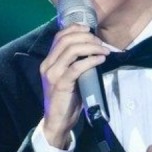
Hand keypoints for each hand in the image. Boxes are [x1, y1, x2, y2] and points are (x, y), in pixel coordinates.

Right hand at [39, 24, 108, 147]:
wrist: (57, 121)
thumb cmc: (67, 99)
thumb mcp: (70, 77)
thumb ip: (75, 63)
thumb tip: (94, 49)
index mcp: (48, 61)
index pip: (59, 36)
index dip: (75, 29)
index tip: (90, 30)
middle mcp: (47, 65)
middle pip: (66, 40)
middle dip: (86, 37)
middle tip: (100, 43)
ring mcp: (53, 74)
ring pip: (71, 50)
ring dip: (91, 47)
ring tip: (103, 51)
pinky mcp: (61, 84)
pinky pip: (76, 67)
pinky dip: (90, 60)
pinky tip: (100, 60)